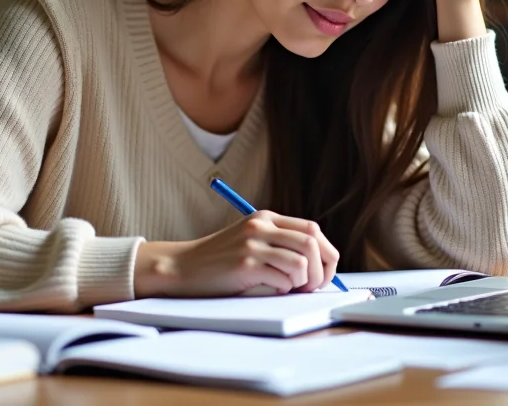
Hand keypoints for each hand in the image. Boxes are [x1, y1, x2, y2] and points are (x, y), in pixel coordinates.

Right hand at [133, 210, 339, 297]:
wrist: (181, 268)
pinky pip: (283, 279)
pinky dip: (284, 289)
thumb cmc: (219, 261)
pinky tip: (270, 289)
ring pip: (302, 262)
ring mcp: (252, 244)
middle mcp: (261, 226)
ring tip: (289, 288)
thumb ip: (279, 244)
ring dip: (303, 282)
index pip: (313, 229)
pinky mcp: (245, 264)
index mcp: (266, 217)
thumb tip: (320, 265)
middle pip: (312, 242)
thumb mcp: (250, 241)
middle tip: (310, 286)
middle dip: (320, 270)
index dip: (326, 254)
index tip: (323, 273)